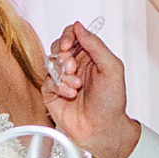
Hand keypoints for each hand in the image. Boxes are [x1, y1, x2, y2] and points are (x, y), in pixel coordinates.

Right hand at [44, 21, 139, 157]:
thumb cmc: (112, 102)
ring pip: (50, 63)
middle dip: (63, 56)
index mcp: (89, 55)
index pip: (73, 35)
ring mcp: (63, 79)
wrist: (103, 130)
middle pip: (58, 47)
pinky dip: (59, 87)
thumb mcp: (112, 68)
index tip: (68, 45)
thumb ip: (95, 45)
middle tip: (72, 67)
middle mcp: (75, 65)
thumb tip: (79, 27)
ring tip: (76, 85)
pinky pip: (47, 82)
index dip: (68, 36)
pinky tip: (70, 94)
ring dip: (62, 73)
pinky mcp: (53, 94)